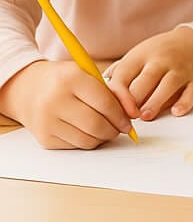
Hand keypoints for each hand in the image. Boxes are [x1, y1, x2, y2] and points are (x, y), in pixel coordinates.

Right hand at [0, 60, 137, 148]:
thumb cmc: (66, 81)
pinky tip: (88, 131)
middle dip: (115, 129)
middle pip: (97, 125)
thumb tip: (134, 114)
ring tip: (105, 128)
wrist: (27, 89)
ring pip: (88, 140)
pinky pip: (76, 146)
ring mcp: (47, 121)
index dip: (123, 114)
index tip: (131, 119)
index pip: (105, 103)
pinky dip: (88, 141)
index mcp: (71, 78)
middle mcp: (55, 100)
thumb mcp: (89, 75)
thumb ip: (114, 91)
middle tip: (120, 127)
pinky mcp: (44, 138)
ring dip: (103, 137)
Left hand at [103, 26, 192, 120]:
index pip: (124, 74)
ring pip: (168, 86)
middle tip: (129, 116)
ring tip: (146, 116)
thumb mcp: (138, 55)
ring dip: (155, 103)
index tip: (113, 110)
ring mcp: (181, 69)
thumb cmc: (160, 53)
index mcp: (142, 55)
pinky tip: (175, 111)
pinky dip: (184, 103)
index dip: (118, 94)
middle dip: (135, 100)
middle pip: (146, 80)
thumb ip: (120, 72)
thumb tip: (98, 91)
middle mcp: (162, 60)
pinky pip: (191, 92)